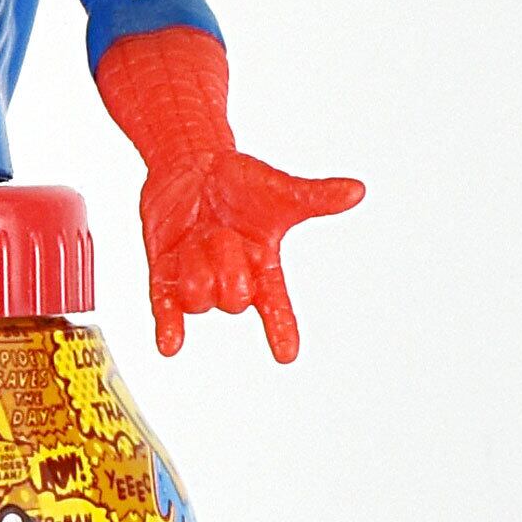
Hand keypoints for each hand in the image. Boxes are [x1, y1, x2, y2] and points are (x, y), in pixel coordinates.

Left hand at [139, 150, 362, 360]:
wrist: (192, 166)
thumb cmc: (240, 182)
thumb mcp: (277, 190)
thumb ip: (314, 197)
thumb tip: (357, 191)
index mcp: (263, 267)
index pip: (275, 305)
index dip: (281, 329)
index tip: (286, 355)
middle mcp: (231, 280)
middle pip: (232, 300)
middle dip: (227, 267)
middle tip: (222, 232)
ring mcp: (197, 281)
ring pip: (198, 300)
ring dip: (196, 267)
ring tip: (196, 238)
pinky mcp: (165, 275)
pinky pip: (166, 308)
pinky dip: (169, 327)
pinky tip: (169, 347)